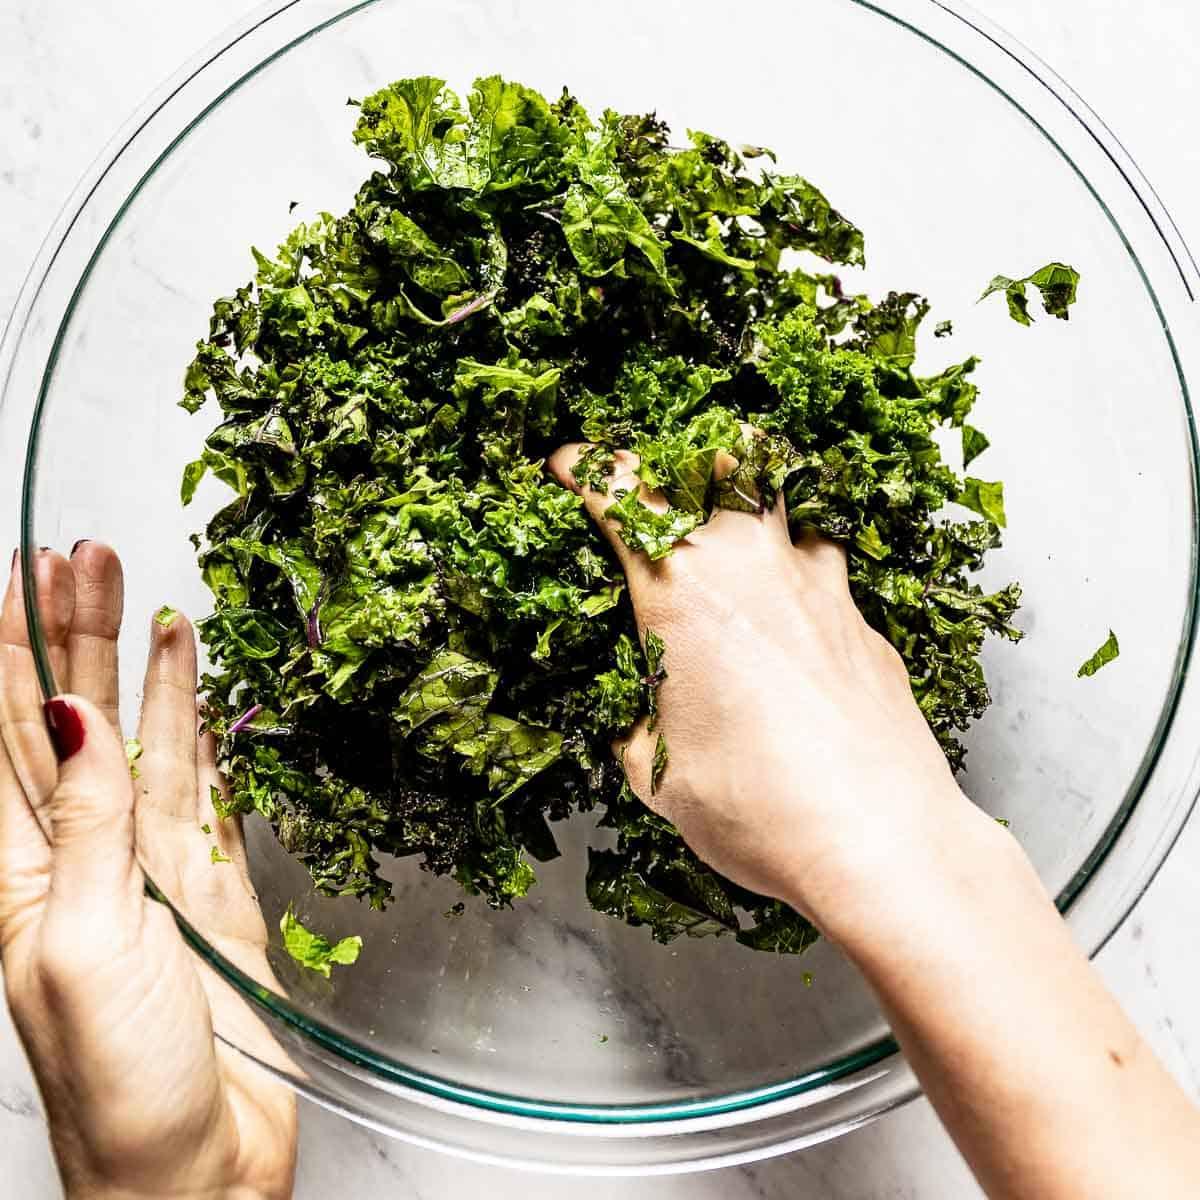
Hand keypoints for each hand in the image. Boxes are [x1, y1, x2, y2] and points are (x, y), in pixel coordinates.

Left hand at [0, 545, 296, 1199]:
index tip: (18, 576)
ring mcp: (145, 867)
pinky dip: (197, 731)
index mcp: (17, 876)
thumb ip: (82, 828)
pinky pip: (200, 789)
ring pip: (138, 743)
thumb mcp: (83, 944)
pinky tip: (190, 687)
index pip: (2, 737)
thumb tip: (74, 718)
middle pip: (69, 720)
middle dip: (72, 636)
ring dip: (138, 669)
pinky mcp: (208, 884)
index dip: (7, 655)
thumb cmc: (119, 1082)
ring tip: (142, 596)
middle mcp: (75, 857)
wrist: (199, 1163)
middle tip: (86, 555)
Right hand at [549, 445, 999, 935]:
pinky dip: (799, 572)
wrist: (877, 838)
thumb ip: (638, 725)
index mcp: (682, 588)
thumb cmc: (756, 805)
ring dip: (752, 500)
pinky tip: (793, 617)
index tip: (571, 467)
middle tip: (657, 480)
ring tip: (734, 532)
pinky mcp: (863, 622)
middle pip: (718, 459)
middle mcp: (753, 565)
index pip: (623, 493)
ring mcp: (820, 586)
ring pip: (786, 499)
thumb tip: (640, 721)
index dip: (589, 470)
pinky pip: (827, 568)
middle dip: (678, 457)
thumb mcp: (657, 774)